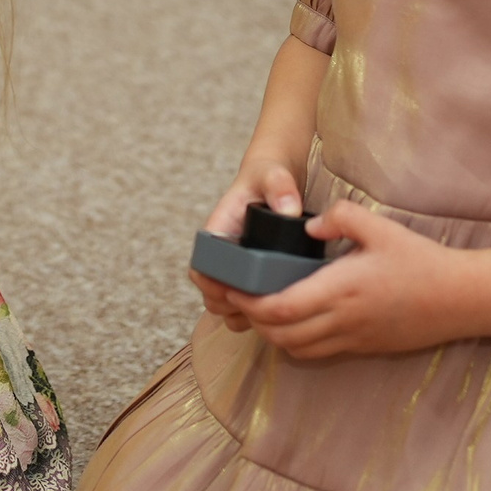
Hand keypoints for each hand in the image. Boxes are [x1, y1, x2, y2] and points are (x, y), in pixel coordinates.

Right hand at [191, 157, 302, 328]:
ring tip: (266, 311)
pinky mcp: (248, 275)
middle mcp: (221, 253)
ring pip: (223, 304)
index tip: (235, 290)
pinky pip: (239, 305)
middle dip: (228, 304)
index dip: (212, 284)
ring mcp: (233, 266)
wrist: (273, 179)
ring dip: (239, 313)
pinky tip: (271, 312)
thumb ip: (280, 185)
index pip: (201, 267)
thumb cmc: (267, 176)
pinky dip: (250, 315)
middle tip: (258, 306)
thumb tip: (289, 209)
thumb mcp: (273, 175)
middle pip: (210, 292)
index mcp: (218, 231)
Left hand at [228, 200, 476, 360]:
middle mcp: (343, 321)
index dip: (249, 303)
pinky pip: (317, 353)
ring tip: (262, 309)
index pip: (280, 308)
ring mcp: (353, 339)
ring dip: (272, 334)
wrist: (460, 298)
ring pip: (296, 349)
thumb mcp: (380, 226)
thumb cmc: (420, 260)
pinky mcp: (363, 348)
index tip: (231, 287)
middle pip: (280, 335)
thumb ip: (340, 218)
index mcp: (341, 290)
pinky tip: (294, 321)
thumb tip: (307, 228)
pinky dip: (295, 342)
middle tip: (239, 297)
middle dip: (253, 319)